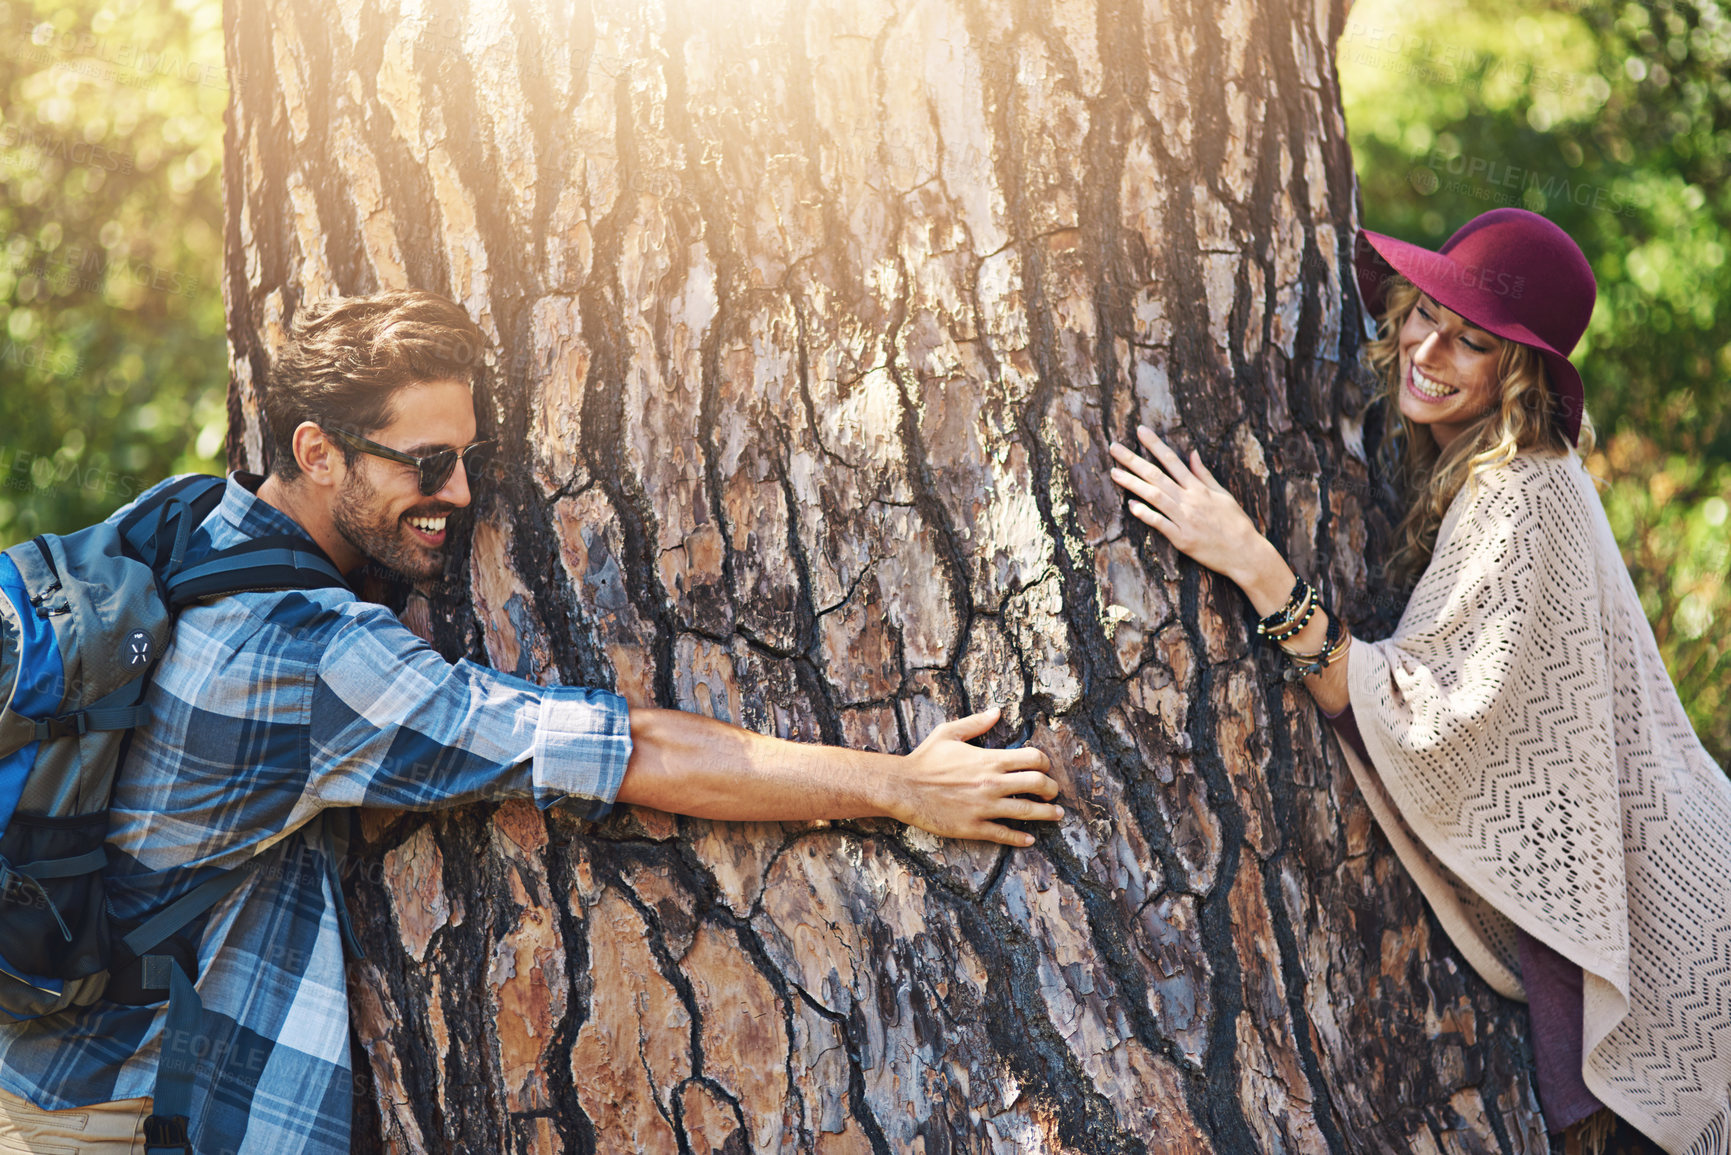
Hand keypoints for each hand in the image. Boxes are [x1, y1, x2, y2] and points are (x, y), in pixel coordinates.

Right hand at [893, 706, 1061, 846]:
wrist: (902, 788)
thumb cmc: (924, 759)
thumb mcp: (949, 733)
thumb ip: (976, 723)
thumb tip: (997, 711)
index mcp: (990, 759)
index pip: (1034, 758)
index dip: (1045, 762)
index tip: (1045, 767)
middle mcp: (993, 784)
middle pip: (1038, 785)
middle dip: (1051, 788)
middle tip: (1053, 792)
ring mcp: (985, 807)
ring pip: (1028, 811)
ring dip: (1047, 813)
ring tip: (1056, 815)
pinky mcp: (974, 827)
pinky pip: (1005, 834)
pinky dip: (1021, 838)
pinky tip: (1029, 838)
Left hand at [1109, 425, 1267, 580]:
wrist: (1246, 553)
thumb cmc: (1236, 524)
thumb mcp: (1223, 494)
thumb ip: (1204, 474)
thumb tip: (1192, 453)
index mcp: (1199, 488)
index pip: (1172, 460)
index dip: (1155, 444)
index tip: (1139, 430)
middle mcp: (1190, 500)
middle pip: (1157, 475)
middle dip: (1133, 460)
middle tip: (1114, 448)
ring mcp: (1185, 519)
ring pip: (1154, 496)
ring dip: (1132, 483)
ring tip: (1114, 472)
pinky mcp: (1182, 539)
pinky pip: (1161, 524)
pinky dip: (1146, 514)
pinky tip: (1131, 505)